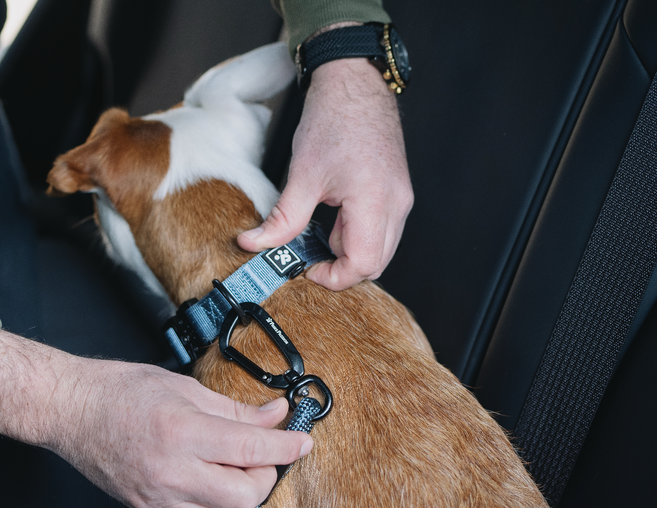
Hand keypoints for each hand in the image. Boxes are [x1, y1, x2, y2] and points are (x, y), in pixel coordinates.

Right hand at [0, 331, 311, 507]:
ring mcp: (161, 500)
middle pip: (245, 497)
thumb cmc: (121, 393)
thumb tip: (277, 415)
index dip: (286, 446)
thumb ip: (237, 410)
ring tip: (239, 478)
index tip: (303, 441)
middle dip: (266, 477)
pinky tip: (217, 499)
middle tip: (262, 457)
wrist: (72, 412)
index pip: (252, 450)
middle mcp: (173, 473)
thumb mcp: (186, 388)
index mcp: (183, 433)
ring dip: (245, 504)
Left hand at [238, 56, 412, 289]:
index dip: (334, 277)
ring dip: (349, 249)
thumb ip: (282, 218)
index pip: (363, 264)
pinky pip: (382, 229)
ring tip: (321, 225)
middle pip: (376, 263)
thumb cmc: (334, 119)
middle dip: (341, 266)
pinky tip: (334, 214)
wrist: (354, 81)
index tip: (308, 270)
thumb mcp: (302, 175)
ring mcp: (401, 198)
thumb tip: (254, 244)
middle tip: (310, 253)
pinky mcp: (398, 191)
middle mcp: (397, 204)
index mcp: (375, 201)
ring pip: (380, 248)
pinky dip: (357, 233)